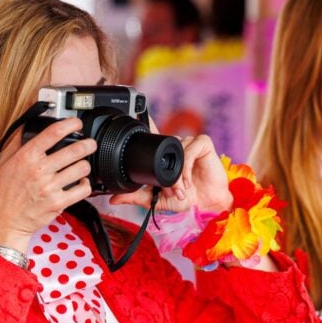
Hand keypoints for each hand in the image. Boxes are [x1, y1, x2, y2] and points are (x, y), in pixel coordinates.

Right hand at [0, 117, 95, 252]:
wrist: (4, 221)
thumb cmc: (4, 192)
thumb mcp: (3, 162)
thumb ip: (16, 141)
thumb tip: (26, 124)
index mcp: (26, 157)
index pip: (53, 133)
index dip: (70, 124)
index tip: (76, 123)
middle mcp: (39, 170)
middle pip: (75, 150)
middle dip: (88, 144)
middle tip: (90, 144)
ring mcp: (50, 187)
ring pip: (82, 168)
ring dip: (85, 165)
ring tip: (82, 165)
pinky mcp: (58, 203)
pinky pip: (83, 189)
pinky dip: (85, 184)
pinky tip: (80, 182)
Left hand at [110, 134, 232, 213]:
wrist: (208, 205)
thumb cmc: (186, 199)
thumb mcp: (156, 200)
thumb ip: (136, 198)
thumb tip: (114, 199)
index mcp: (165, 154)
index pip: (154, 137)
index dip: (147, 123)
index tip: (140, 117)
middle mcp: (177, 146)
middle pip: (164, 150)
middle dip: (165, 174)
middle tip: (169, 190)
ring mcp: (190, 143)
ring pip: (177, 152)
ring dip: (177, 174)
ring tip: (180, 189)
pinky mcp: (204, 144)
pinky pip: (190, 150)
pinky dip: (187, 167)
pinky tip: (189, 181)